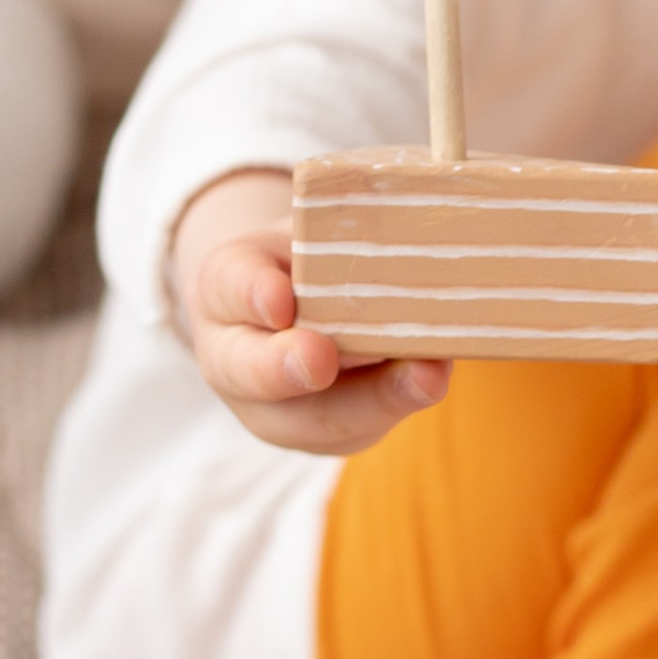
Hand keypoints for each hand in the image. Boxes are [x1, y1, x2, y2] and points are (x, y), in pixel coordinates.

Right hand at [173, 172, 448, 456]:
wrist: (304, 307)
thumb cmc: (310, 256)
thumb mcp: (313, 229)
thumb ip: (339, 231)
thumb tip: (406, 225)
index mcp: (224, 290)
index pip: (230, 285)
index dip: (253, 293)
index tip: (278, 299)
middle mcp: (235, 357)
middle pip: (249, 371)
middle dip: (287, 368)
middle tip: (320, 359)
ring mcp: (276, 408)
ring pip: (311, 418)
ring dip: (370, 400)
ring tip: (422, 376)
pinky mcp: (328, 433)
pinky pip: (357, 429)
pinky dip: (396, 404)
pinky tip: (433, 379)